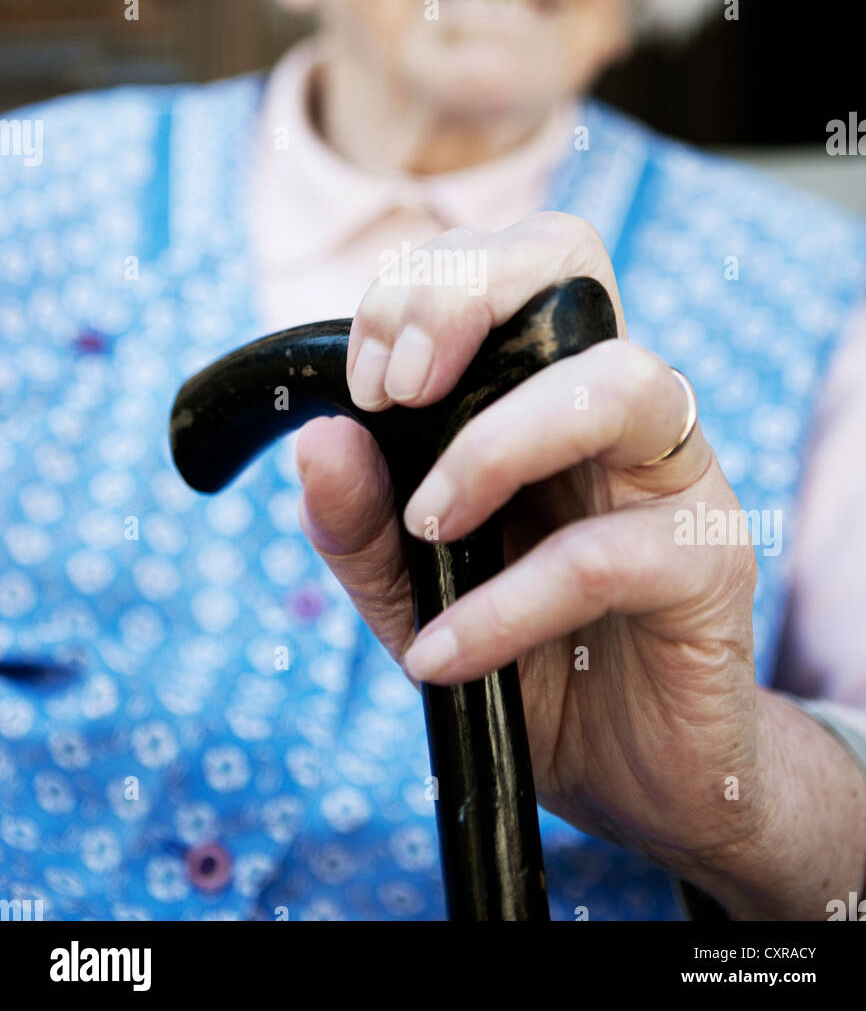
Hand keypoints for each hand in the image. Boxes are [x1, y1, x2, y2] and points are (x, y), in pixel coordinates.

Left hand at [295, 212, 865, 916]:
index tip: (365, 382)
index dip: (426, 285)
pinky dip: (505, 605)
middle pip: (571, 256)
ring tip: (427, 524)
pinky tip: (441, 655)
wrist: (620, 772)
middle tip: (395, 393)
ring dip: (496, 443)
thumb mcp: (408, 586)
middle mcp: (619, 406)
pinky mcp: (709, 565)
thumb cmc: (522, 652)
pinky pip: (607, 555)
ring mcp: (676, 476)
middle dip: (462, 295)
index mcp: (548, 386)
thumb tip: (316, 437)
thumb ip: (357, 516)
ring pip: (619, 384)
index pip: (508, 258)